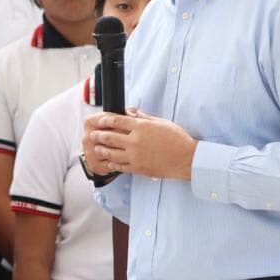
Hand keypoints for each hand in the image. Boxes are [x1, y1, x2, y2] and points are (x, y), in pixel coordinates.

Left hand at [83, 108, 197, 179]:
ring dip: (101, 150)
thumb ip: (143, 117)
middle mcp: (135, 141)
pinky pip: (120, 166)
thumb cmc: (177, 138)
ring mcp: (135, 156)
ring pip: (111, 153)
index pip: (116, 121)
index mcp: (141, 127)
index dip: (105, 120)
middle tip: (93, 134)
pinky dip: (112, 163)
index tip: (100, 121)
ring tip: (96, 148)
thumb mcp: (161, 122)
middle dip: (98, 135)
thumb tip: (130, 111)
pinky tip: (109, 161)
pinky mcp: (138, 168)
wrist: (186, 159)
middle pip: (110, 137)